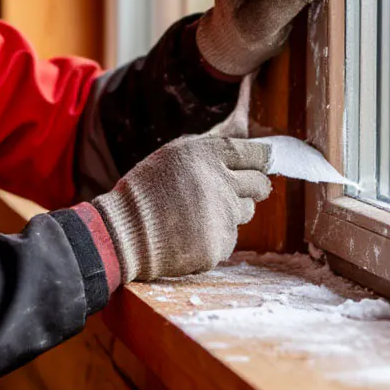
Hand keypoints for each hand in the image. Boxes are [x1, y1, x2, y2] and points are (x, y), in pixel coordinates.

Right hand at [90, 135, 271, 281]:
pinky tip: (191, 234)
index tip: (264, 164)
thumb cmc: (145, 191)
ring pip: (246, 212)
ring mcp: (223, 216)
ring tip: (198, 213)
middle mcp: (221, 182)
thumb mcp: (173, 156)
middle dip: (253, 187)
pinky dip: (215, 236)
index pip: (256, 154)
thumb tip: (245, 145)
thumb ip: (209, 152)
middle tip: (232, 191)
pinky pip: (230, 237)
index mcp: (208, 155)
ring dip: (231, 211)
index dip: (263, 160)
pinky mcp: (220, 244)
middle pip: (261, 185)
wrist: (125, 233)